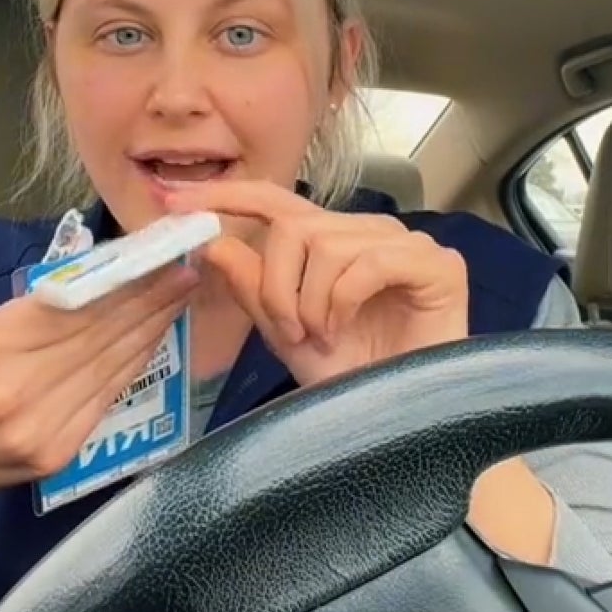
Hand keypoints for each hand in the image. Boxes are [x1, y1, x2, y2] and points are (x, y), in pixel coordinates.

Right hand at [0, 265, 198, 506]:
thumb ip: (24, 314)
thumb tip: (90, 286)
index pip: (71, 305)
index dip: (121, 281)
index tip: (157, 257)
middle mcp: (16, 387)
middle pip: (97, 334)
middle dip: (148, 300)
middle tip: (184, 271)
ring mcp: (41, 427)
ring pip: (109, 367)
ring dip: (149, 330)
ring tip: (178, 299)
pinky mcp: (58, 454)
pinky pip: (104, 400)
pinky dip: (130, 367)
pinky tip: (149, 343)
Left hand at [165, 180, 466, 386]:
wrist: (398, 417)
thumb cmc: (349, 375)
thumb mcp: (283, 331)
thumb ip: (251, 285)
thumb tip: (211, 242)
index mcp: (329, 240)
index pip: (272, 199)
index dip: (224, 194)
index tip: (173, 198)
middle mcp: (366, 232)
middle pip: (295, 228)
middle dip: (277, 286)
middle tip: (289, 331)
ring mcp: (405, 244)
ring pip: (328, 245)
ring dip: (310, 302)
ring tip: (322, 337)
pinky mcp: (438, 264)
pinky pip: (370, 262)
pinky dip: (344, 301)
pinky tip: (345, 330)